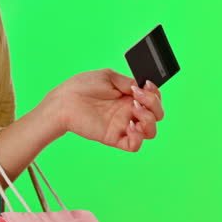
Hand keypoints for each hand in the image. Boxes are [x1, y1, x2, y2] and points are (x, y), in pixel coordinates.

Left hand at [50, 69, 164, 152]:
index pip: (153, 98)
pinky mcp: (114, 138)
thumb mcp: (108, 77)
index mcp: (128, 96)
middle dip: (153, 104)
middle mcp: (128, 111)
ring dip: (149, 120)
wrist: (63, 101)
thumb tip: (142, 87)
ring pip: (150, 131)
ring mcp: (122, 125)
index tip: (146, 85)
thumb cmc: (81, 87)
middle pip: (157, 114)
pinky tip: (129, 125)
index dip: (154, 93)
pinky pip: (135, 145)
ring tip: (135, 109)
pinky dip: (138, 137)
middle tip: (136, 96)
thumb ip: (127, 82)